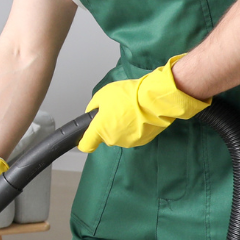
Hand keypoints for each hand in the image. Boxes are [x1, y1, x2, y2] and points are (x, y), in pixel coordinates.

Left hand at [77, 54, 209, 152]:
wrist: (155, 100)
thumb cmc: (127, 96)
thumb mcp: (103, 95)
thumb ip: (94, 107)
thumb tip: (93, 113)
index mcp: (100, 130)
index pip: (86, 145)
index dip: (84, 141)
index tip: (86, 136)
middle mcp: (112, 139)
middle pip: (105, 136)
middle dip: (107, 126)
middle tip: (116, 110)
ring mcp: (128, 142)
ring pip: (119, 135)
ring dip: (122, 126)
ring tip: (131, 111)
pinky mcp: (142, 141)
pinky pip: (133, 135)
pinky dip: (135, 128)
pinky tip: (140, 116)